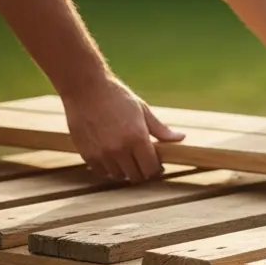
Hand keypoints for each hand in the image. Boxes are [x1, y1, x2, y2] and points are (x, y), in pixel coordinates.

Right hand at [60, 75, 185, 182]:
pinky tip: (112, 158)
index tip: (157, 165)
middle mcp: (120, 149)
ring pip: (119, 176)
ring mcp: (102, 153)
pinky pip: (101, 172)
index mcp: (137, 138)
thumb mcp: (143, 110)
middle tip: (143, 163)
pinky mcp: (86, 154)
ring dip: (125, 171)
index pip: (151, 168)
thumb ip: (160, 129)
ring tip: (127, 159)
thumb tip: (180, 138)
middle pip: (136, 176)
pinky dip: (108, 169)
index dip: (156, 169)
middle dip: (142, 172)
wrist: (85, 88)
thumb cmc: (117, 97)